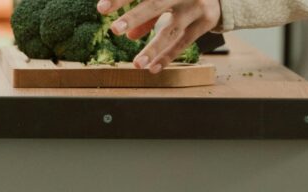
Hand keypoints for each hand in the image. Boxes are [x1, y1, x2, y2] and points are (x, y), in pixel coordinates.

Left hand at [96, 0, 220, 72]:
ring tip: (136, 64)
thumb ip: (147, 12)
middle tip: (115, 30)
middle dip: (135, 17)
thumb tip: (129, 35)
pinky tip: (153, 68)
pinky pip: (183, 42)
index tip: (101, 9)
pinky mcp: (206, 22)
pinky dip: (167, 56)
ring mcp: (196, 7)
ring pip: (171, 30)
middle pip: (155, 3)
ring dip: (152, 48)